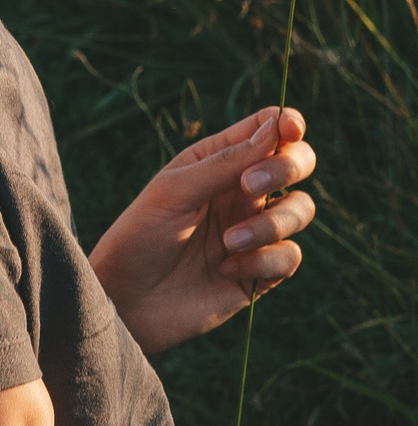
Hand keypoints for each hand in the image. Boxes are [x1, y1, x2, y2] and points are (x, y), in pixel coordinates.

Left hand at [88, 106, 316, 358]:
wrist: (124, 302)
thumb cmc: (139, 238)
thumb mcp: (175, 192)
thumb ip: (226, 162)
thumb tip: (276, 126)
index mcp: (218, 162)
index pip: (267, 129)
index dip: (287, 123)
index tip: (290, 131)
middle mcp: (242, 193)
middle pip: (297, 163)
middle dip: (287, 168)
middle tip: (249, 185)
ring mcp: (255, 231)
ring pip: (301, 209)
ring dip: (272, 223)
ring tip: (228, 242)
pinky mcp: (260, 271)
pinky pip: (290, 256)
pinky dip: (264, 261)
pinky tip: (226, 270)